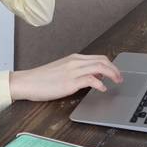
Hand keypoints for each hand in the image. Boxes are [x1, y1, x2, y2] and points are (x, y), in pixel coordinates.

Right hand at [9, 53, 123, 101]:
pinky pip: (90, 79)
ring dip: (112, 75)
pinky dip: (99, 84)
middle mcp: (75, 62)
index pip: (99, 58)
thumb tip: (95, 76)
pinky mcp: (69, 82)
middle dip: (115, 69)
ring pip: (99, 68)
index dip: (111, 65)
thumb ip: (78, 71)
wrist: (27, 82)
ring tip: (116, 82)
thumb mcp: (62, 71)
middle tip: (120, 78)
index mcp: (74, 58)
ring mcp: (73, 71)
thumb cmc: (42, 78)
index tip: (116, 73)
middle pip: (102, 61)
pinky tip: (102, 89)